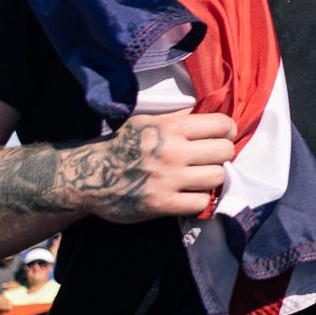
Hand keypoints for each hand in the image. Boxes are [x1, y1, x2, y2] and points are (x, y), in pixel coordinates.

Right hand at [59, 111, 237, 223]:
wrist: (89, 176)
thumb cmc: (123, 146)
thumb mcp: (149, 122)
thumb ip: (180, 118)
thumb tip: (211, 110)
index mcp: (171, 128)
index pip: (221, 124)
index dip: (227, 131)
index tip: (221, 137)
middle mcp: (172, 152)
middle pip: (225, 151)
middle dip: (221, 155)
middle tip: (209, 160)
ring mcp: (168, 179)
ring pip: (217, 177)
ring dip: (211, 178)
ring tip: (199, 178)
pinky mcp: (162, 204)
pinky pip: (201, 202)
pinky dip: (198, 200)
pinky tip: (188, 195)